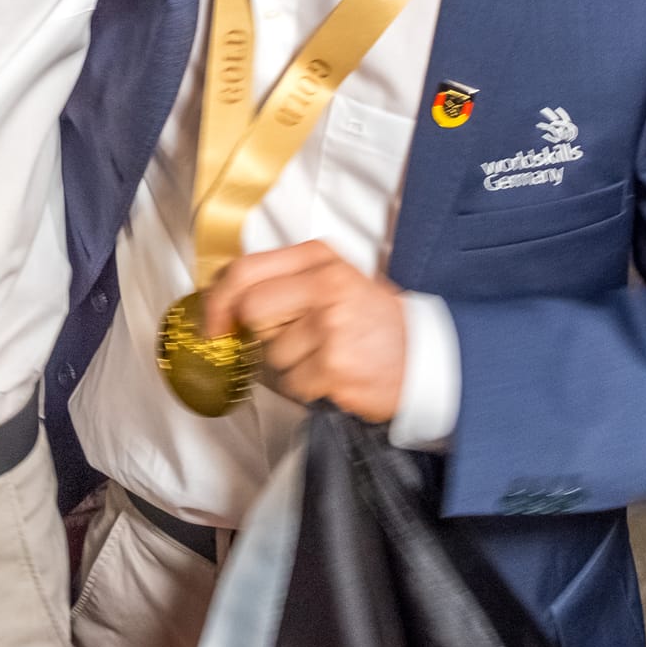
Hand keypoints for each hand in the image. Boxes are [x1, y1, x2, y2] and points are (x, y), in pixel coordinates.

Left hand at [204, 241, 405, 423]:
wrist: (430, 358)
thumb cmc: (376, 321)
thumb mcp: (338, 279)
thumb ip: (288, 280)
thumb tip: (227, 298)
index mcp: (321, 260)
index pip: (246, 270)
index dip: (219, 298)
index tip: (215, 322)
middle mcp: (326, 287)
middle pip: (252, 310)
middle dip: (260, 334)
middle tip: (291, 341)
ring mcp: (330, 328)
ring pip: (271, 353)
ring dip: (290, 365)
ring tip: (325, 357)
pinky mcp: (334, 367)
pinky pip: (292, 383)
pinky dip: (306, 387)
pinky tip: (333, 376)